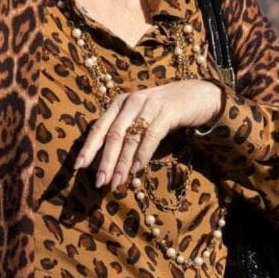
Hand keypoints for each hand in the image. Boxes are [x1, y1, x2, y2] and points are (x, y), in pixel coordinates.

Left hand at [74, 80, 223, 190]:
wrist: (200, 95)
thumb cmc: (167, 111)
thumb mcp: (142, 117)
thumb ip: (126, 132)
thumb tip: (108, 163)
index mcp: (120, 103)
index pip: (99, 127)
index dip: (88, 148)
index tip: (78, 167)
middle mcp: (131, 101)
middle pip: (113, 134)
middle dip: (105, 161)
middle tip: (100, 182)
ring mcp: (149, 105)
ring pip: (130, 138)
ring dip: (122, 163)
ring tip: (117, 182)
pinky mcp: (167, 112)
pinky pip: (150, 136)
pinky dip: (142, 154)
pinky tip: (137, 170)